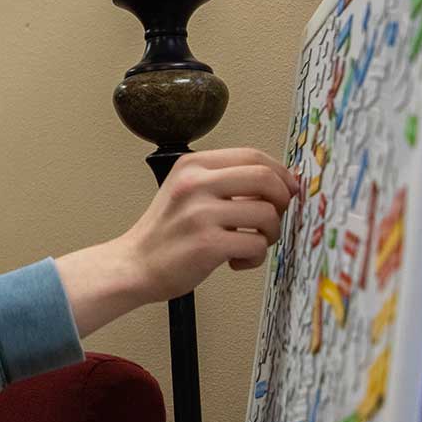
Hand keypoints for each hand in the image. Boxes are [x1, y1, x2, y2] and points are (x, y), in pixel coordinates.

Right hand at [56, 148, 296, 336]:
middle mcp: (195, 184)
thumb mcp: (186, 190)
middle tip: (273, 219)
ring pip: (266, 214)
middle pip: (266, 179)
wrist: (134, 265)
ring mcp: (200, 214)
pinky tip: (237, 261)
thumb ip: (223, 180)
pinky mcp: (206, 245)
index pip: (253, 155)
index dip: (280, 173)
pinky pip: (256, 245)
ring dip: (271, 233)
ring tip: (253, 244)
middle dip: (282, 201)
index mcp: (193, 166)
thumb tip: (279, 182)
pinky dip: (255, 257)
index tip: (288, 191)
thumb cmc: (166, 233)